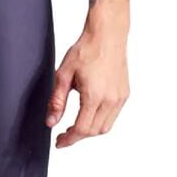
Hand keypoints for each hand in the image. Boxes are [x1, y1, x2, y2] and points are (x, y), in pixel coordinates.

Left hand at [45, 29, 129, 147]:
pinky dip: (100, 122)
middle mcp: (110, 99)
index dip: (69, 140)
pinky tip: (88, 115)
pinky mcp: (124, 94)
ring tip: (75, 127)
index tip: (59, 142)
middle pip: (93, 131)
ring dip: (89, 131)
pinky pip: (112, 117)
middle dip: (77, 137)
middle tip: (64, 135)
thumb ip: (57, 102)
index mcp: (94, 96)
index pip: (81, 129)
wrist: (107, 34)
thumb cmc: (86, 50)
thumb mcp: (63, 75)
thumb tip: (51, 122)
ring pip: (105, 127)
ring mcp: (120, 97)